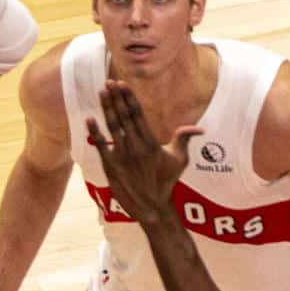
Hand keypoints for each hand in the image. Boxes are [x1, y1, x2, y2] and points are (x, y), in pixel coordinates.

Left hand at [87, 80, 198, 227]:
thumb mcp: (180, 160)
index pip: (137, 114)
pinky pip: (101, 145)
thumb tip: (199, 129)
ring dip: (106, 108)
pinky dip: (95, 132)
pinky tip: (90, 119)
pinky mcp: (111, 166)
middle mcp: (136, 146)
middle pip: (124, 116)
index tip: (122, 84)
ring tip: (102, 92)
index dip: (128, 97)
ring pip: (112, 126)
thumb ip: (185, 139)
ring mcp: (122, 156)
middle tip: (109, 82)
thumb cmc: (167, 183)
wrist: (152, 207)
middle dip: (116, 97)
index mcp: (150, 142)